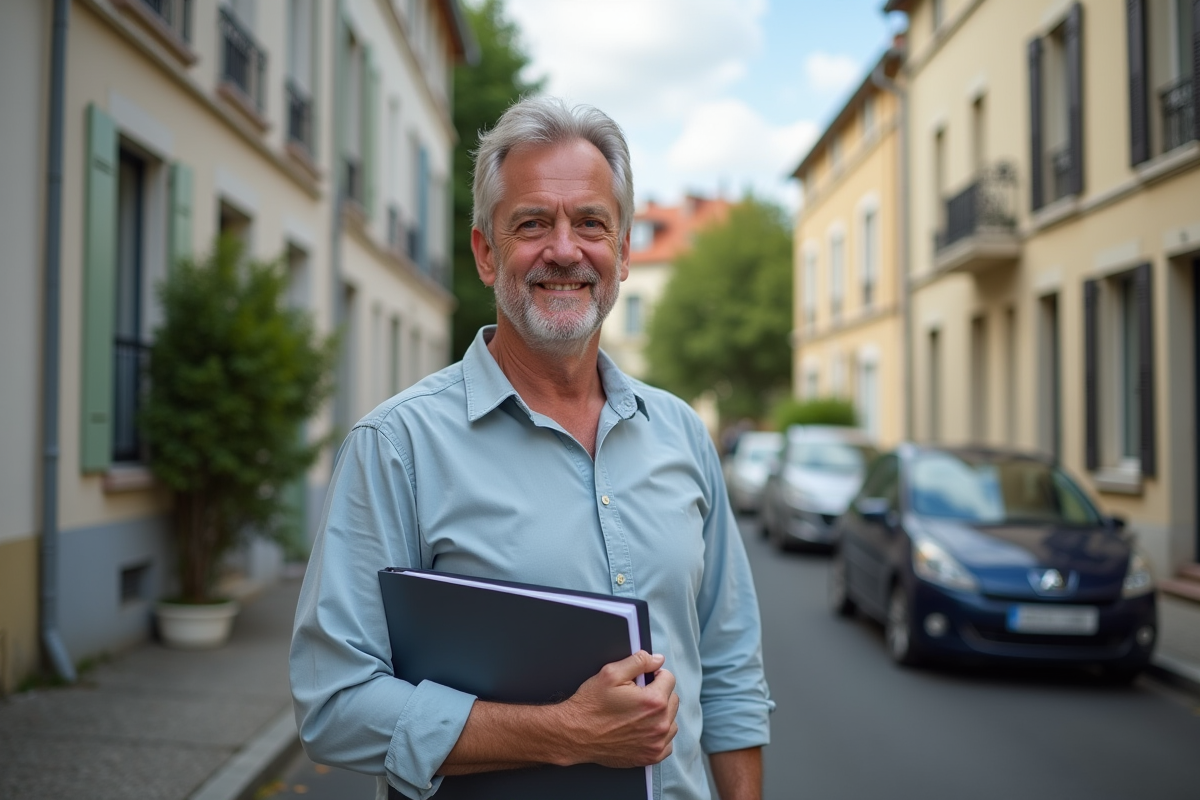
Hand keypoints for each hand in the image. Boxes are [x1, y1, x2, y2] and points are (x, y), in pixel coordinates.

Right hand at [555, 651, 679, 767]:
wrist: (575, 735)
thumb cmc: (591, 705)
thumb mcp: (610, 673)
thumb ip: (639, 662)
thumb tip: (658, 660)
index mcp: (653, 701)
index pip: (669, 678)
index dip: (654, 675)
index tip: (642, 681)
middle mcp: (660, 724)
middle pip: (673, 699)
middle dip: (659, 693)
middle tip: (637, 697)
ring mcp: (657, 743)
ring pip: (672, 721)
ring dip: (660, 715)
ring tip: (639, 713)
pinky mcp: (651, 756)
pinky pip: (667, 743)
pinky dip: (659, 735)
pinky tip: (642, 730)